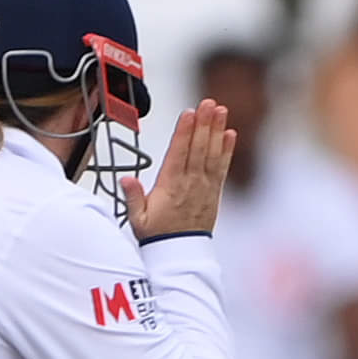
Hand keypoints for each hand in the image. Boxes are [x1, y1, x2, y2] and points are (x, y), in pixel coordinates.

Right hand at [122, 100, 234, 241]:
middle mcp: (190, 183)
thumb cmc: (156, 234)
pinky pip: (222, 168)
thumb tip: (127, 179)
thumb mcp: (137, 219)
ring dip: (216, 130)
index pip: (178, 154)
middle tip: (209, 103)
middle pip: (198, 148)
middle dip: (204, 124)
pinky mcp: (214, 192)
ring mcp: (204, 187)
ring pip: (212, 154)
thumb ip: (132, 197)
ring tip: (221, 110)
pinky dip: (227, 150)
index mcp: (170, 186)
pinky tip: (230, 134)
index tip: (189, 113)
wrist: (180, 255)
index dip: (185, 132)